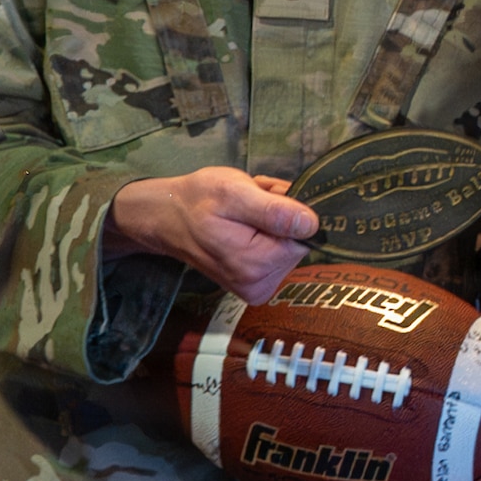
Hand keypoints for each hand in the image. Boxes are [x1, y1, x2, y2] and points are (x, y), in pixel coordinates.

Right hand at [105, 166, 317, 303]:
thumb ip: (273, 210)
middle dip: (281, 216)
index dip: (289, 210)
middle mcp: (260, 285)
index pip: (305, 235)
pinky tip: (245, 224)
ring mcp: (257, 288)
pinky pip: (277, 252)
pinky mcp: (256, 284)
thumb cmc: (198, 199)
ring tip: (245, 212)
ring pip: (289, 244)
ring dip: (274, 222)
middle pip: (298, 241)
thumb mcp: (234, 192)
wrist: (169, 217)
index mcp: (257, 265)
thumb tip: (311, 224)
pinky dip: (267, 233)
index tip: (264, 199)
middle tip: (252, 201)